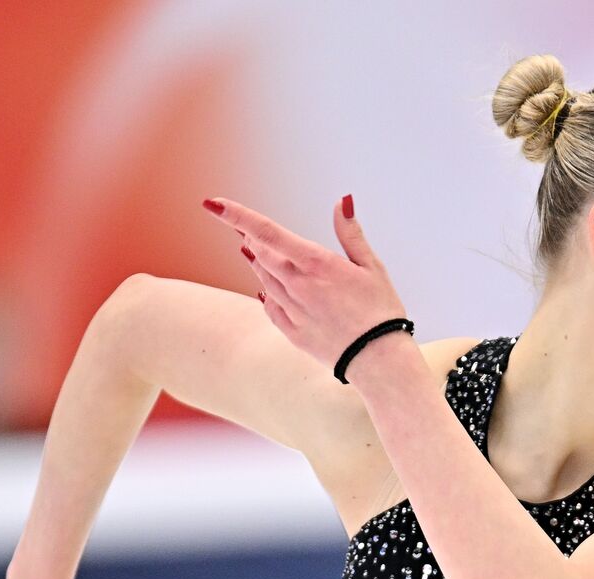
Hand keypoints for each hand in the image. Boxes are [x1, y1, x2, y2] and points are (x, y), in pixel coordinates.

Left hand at [202, 194, 408, 372]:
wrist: (379, 361)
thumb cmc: (381, 310)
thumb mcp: (372, 267)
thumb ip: (350, 234)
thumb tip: (343, 201)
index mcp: (316, 264)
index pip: (267, 232)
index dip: (237, 215)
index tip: (212, 203)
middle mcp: (297, 285)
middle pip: (261, 253)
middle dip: (250, 237)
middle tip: (242, 227)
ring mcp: (292, 310)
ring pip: (263, 278)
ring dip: (257, 261)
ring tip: (252, 249)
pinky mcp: (292, 331)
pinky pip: (269, 306)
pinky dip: (265, 291)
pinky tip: (264, 286)